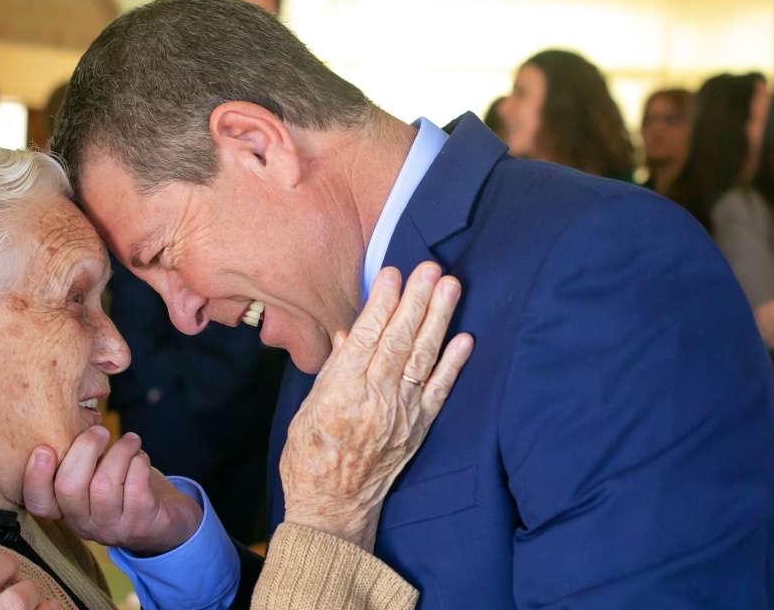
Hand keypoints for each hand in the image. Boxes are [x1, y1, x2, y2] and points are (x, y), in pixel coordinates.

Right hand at [22, 426, 203, 555]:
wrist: (169, 523)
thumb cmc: (127, 488)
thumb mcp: (97, 477)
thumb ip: (81, 460)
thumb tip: (69, 425)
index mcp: (67, 510)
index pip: (39, 503)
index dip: (36, 477)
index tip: (44, 448)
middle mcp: (85, 524)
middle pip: (69, 488)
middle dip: (85, 449)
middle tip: (101, 431)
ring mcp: (112, 528)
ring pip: (104, 484)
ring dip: (120, 451)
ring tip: (131, 441)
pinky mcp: (141, 524)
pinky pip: (135, 487)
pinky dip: (138, 463)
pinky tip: (141, 457)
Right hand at [280, 262, 472, 552]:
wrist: (333, 507)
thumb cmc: (310, 456)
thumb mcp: (309, 406)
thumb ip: (333, 368)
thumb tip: (350, 332)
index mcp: (342, 390)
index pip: (367, 335)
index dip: (382, 302)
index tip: (392, 273)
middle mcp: (375, 398)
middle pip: (400, 340)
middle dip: (416, 300)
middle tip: (429, 267)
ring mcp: (402, 413)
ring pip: (424, 358)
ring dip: (438, 319)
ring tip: (449, 287)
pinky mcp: (419, 429)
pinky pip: (440, 391)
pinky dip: (454, 364)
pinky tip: (465, 338)